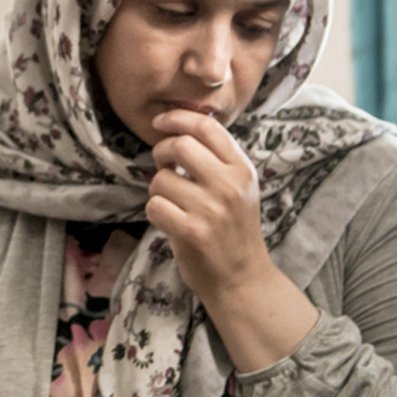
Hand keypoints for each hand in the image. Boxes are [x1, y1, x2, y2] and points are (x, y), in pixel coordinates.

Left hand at [146, 110, 272, 299]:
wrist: (242, 279)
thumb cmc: (233, 231)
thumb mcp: (240, 189)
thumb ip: (218, 160)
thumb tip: (179, 128)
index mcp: (243, 170)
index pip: (207, 127)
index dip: (178, 118)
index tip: (160, 122)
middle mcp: (229, 186)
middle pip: (180, 145)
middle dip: (161, 152)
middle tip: (163, 166)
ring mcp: (211, 209)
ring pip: (161, 178)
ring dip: (157, 190)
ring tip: (173, 203)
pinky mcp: (192, 232)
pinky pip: (154, 205)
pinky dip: (155, 212)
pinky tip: (169, 221)